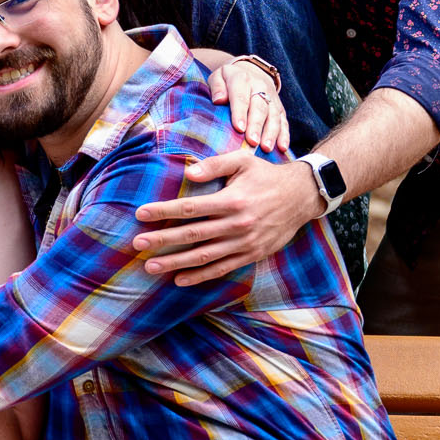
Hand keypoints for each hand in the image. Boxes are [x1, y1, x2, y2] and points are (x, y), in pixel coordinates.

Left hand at [130, 147, 324, 285]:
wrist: (301, 197)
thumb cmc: (267, 176)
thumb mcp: (243, 160)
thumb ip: (214, 165)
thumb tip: (187, 173)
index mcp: (232, 200)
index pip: (190, 207)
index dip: (163, 211)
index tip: (141, 214)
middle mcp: (236, 224)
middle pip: (192, 235)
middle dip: (162, 240)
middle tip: (137, 244)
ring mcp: (244, 243)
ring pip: (204, 256)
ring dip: (175, 263)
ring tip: (151, 267)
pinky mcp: (251, 255)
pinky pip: (222, 268)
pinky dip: (200, 276)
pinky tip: (179, 279)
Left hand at [205, 59, 288, 152]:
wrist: (251, 70)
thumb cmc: (229, 79)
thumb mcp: (219, 76)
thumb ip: (217, 87)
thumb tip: (218, 100)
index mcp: (242, 80)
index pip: (241, 97)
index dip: (240, 113)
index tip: (239, 128)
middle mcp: (260, 87)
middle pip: (260, 108)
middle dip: (256, 126)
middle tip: (252, 142)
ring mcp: (272, 98)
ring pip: (274, 116)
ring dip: (271, 133)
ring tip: (266, 148)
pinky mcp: (280, 108)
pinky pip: (284, 121)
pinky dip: (284, 135)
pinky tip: (282, 148)